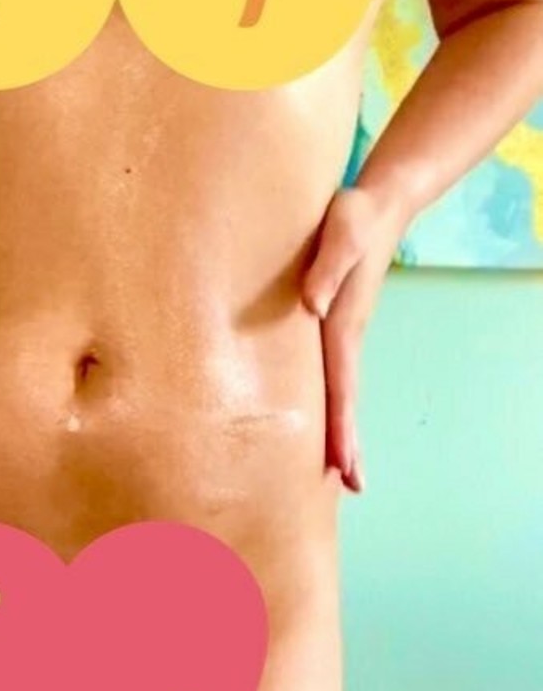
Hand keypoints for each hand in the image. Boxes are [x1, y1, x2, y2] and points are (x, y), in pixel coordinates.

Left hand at [301, 184, 405, 492]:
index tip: (342, 465)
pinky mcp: (332, 322)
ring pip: (338, 391)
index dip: (340, 428)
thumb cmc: (356, 216)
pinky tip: (320, 419)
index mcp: (343, 325)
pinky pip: (329, 372)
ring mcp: (340, 332)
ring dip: (339, 430)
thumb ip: (328, 266)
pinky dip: (328, 402)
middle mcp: (344, 336)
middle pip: (344, 401)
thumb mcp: (342, 232)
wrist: (378, 202)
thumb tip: (313, 304)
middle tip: (350, 488)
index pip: (341, 388)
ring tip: (337, 473)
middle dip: (346, 444)